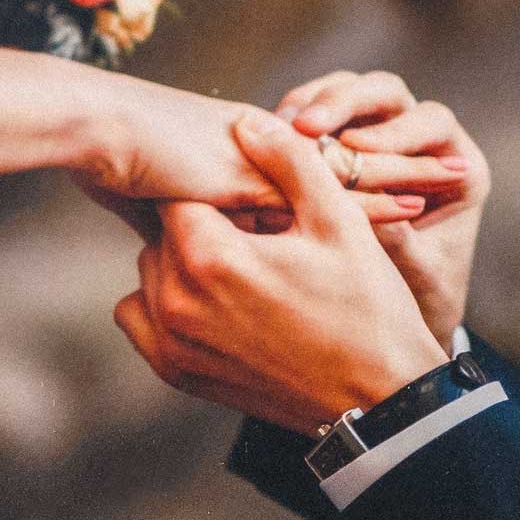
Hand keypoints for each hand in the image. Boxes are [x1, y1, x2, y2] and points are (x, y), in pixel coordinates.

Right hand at [73, 81, 458, 239]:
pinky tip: (418, 203)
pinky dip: (376, 196)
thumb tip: (162, 261)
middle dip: (402, 163)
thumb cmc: (106, 159)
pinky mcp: (270, 170)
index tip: (402, 185)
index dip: (358, 175)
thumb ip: (173, 227)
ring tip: (458, 175)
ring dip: (407, 171)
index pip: (314, 166)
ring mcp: (272, 157)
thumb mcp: (147, 204)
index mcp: (245, 155)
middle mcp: (269, 150)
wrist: (96, 131)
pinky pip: (333, 186)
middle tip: (455, 170)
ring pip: (354, 164)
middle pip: (348, 157)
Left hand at [113, 112, 448, 430]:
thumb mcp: (338, 221)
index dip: (217, 193)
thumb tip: (245, 120)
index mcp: (210, 257)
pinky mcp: (175, 372)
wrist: (378, 398)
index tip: (250, 205)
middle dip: (203, 227)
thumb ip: (288, 162)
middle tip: (256, 239)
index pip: (180, 194)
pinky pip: (141, 319)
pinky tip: (218, 303)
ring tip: (243, 272)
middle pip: (163, 233)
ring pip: (150, 273)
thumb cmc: (366, 306)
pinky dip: (167, 305)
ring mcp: (171, 342)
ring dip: (183, 264)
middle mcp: (176, 302)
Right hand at [278, 69, 489, 347]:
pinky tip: (265, 142)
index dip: (394, 132)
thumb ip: (403, 244)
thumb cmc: (419, 300)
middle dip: (344, 102)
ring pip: (343, 92)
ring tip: (280, 129)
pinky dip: (288, 124)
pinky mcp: (332, 146)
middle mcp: (416, 140)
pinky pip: (311, 116)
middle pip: (383, 92)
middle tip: (307, 125)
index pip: (431, 123)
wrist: (395, 328)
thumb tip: (377, 211)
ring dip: (311, 105)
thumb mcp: (418, 277)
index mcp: (456, 164)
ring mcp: (372, 135)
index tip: (357, 148)